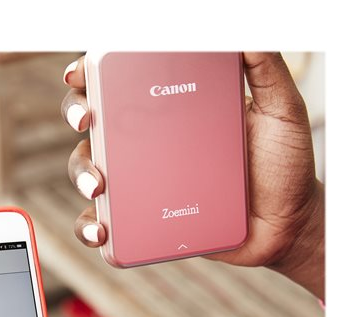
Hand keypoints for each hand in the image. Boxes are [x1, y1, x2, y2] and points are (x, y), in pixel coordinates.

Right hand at [61, 52, 323, 299]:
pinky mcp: (144, 221)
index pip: (121, 85)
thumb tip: (247, 37)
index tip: (82, 74)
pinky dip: (92, 228)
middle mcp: (148, 145)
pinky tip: (102, 231)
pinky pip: (106, 223)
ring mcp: (142, 183)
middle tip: (87, 122)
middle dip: (76, 115)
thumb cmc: (282, 166)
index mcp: (171, 113)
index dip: (91, 76)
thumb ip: (268, 73)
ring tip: (98, 185)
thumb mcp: (281, 112)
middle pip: (94, 123)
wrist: (288, 224)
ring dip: (82, 173)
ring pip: (90, 171)